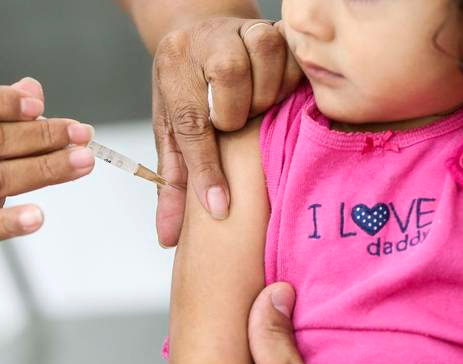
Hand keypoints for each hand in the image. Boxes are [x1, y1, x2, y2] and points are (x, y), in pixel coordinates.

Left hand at [152, 18, 301, 246]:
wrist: (203, 37)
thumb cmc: (187, 93)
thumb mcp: (172, 134)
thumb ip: (173, 184)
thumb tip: (168, 238)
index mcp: (173, 68)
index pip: (190, 123)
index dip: (206, 170)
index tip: (219, 209)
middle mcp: (205, 41)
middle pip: (230, 82)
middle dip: (237, 116)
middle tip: (236, 124)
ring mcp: (240, 29)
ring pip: (265, 59)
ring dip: (265, 95)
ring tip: (256, 107)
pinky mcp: (274, 27)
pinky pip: (294, 56)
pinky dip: (290, 81)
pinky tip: (277, 92)